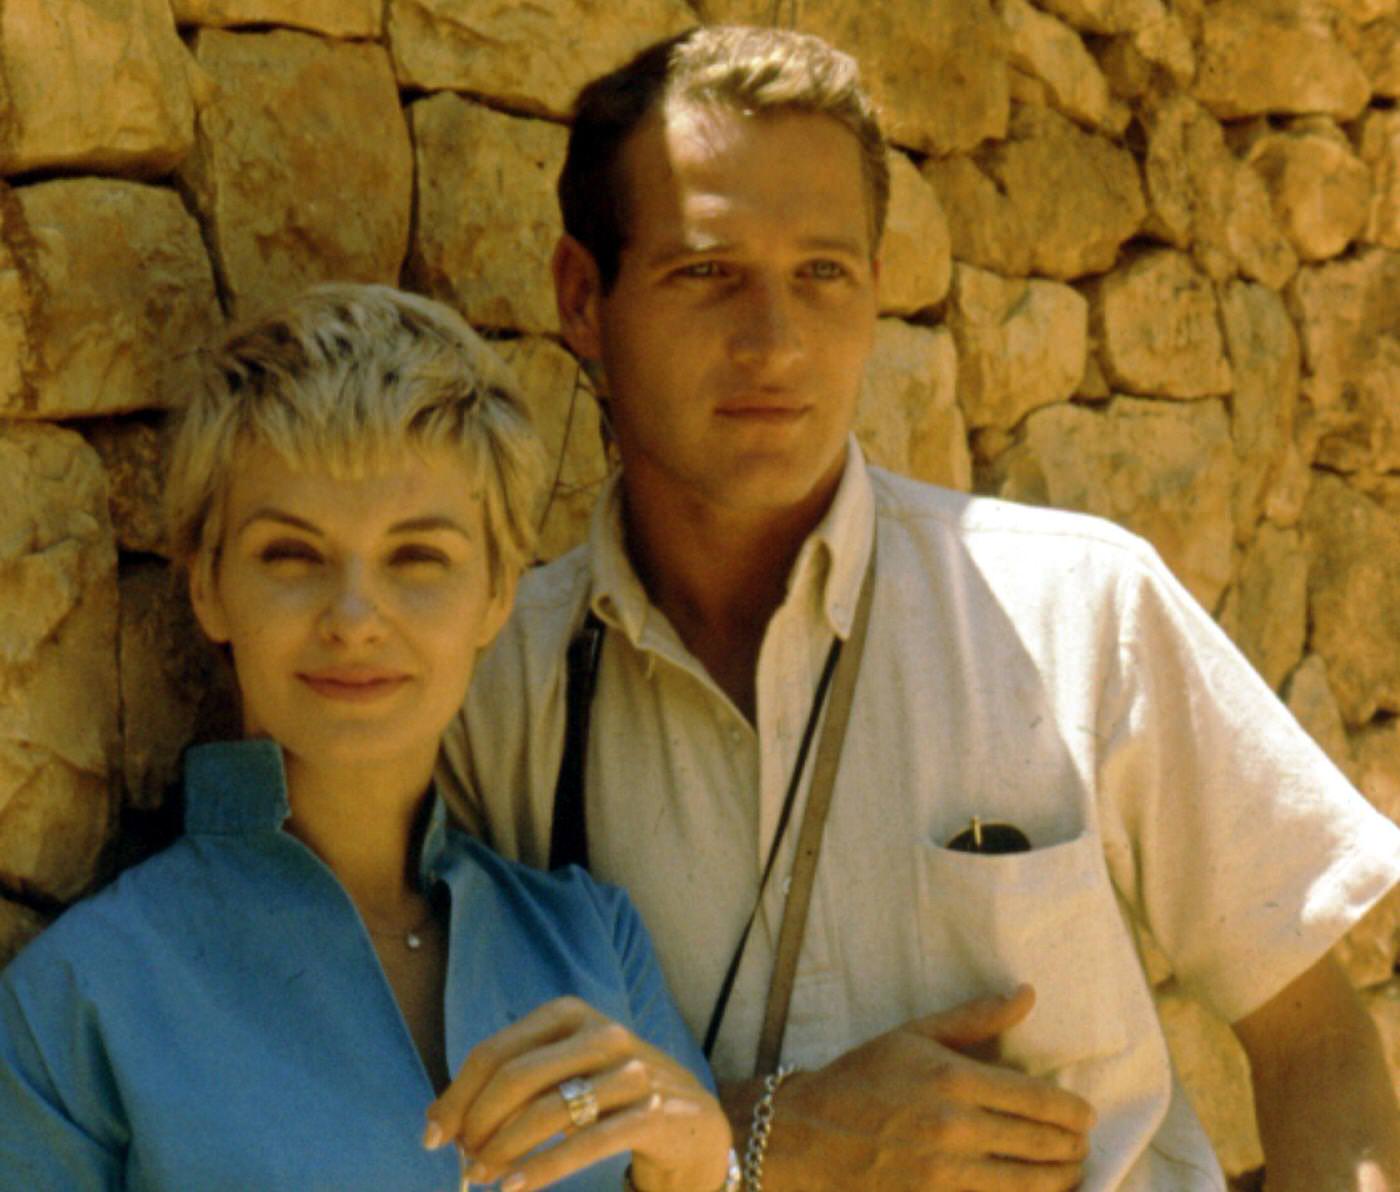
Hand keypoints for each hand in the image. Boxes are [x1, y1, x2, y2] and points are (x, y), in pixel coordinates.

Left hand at [424, 996, 731, 1191]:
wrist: (691, 1120)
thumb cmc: (610, 1096)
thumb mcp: (562, 1074)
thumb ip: (509, 1086)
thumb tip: (436, 1122)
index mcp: (571, 1014)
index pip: (495, 1052)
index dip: (457, 1096)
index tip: (433, 1134)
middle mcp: (603, 1033)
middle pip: (516, 1076)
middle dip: (477, 1123)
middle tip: (463, 1159)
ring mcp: (632, 1071)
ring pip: (547, 1110)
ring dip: (503, 1150)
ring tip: (482, 1177)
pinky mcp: (653, 1112)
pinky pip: (586, 1143)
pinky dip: (542, 1169)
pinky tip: (515, 1188)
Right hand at [751, 985, 1093, 1189]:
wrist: (804, 1135)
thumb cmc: (861, 1078)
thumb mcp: (913, 1036)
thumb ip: (975, 1018)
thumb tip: (1027, 994)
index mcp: (953, 1080)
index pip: (1040, 1101)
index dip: (1074, 1112)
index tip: (1085, 1115)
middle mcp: (954, 1129)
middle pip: (1043, 1146)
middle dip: (1073, 1148)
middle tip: (1080, 1145)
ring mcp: (944, 1177)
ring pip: (1030, 1186)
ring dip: (1060, 1181)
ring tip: (1068, 1174)